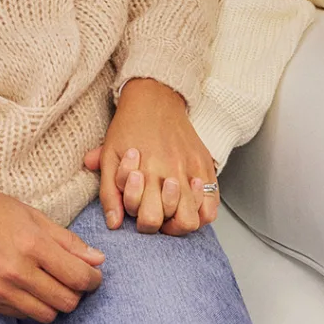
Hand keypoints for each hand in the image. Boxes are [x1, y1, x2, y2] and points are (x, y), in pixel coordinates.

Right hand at [0, 177, 103, 323]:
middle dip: (77, 292)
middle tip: (73, 277)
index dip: (93, 279)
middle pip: (66, 302)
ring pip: (47, 315)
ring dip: (55, 302)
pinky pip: (23, 315)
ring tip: (50, 282)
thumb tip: (97, 260)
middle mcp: (16, 271)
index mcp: (31, 243)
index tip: (94, 274)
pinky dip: (32, 304)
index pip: (77, 277)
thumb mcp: (31, 214)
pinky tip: (27, 284)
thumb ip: (66, 240)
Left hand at [84, 78, 217, 235]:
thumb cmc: (129, 126)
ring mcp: (192, 169)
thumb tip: (114, 223)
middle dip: (164, 225)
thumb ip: (109, 192)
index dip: (143, 223)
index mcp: (147, 171)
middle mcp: (173, 172)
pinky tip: (189, 203)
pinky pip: (213, 204)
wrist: (154, 98)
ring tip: (173, 213)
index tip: (140, 213)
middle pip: (178, 222)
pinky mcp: (205, 165)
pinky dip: (203, 212)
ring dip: (184, 221)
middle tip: (156, 214)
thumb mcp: (110, 155)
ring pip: (198, 218)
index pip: (151, 219)